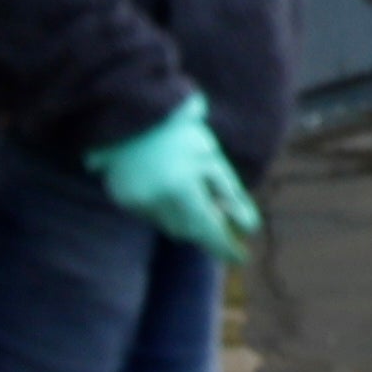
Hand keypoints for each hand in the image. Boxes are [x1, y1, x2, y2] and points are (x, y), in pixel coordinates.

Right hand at [86, 99, 262, 261]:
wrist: (134, 113)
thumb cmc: (181, 133)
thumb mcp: (212, 159)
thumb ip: (231, 194)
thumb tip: (249, 227)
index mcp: (182, 189)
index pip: (208, 229)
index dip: (226, 247)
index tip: (243, 258)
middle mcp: (155, 201)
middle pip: (188, 232)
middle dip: (206, 229)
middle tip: (222, 218)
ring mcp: (134, 202)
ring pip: (168, 225)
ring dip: (185, 218)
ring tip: (192, 192)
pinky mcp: (121, 199)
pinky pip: (150, 215)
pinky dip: (165, 208)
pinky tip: (168, 185)